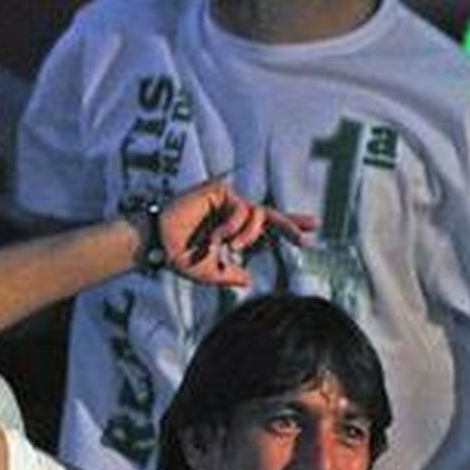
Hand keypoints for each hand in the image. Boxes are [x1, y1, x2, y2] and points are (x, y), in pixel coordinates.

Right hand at [157, 179, 314, 286]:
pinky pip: (241, 209)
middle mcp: (234, 213)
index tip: (308, 236)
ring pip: (257, 214)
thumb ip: (230, 276)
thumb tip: (249, 280)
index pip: (267, 228)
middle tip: (310, 231)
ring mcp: (227, 200)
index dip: (287, 229)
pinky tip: (217, 237)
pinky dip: (232, 227)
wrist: (159, 245)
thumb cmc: (180, 257)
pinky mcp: (219, 190)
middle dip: (292, 223)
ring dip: (247, 235)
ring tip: (230, 247)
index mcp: (235, 230)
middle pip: (271, 215)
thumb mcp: (211, 273)